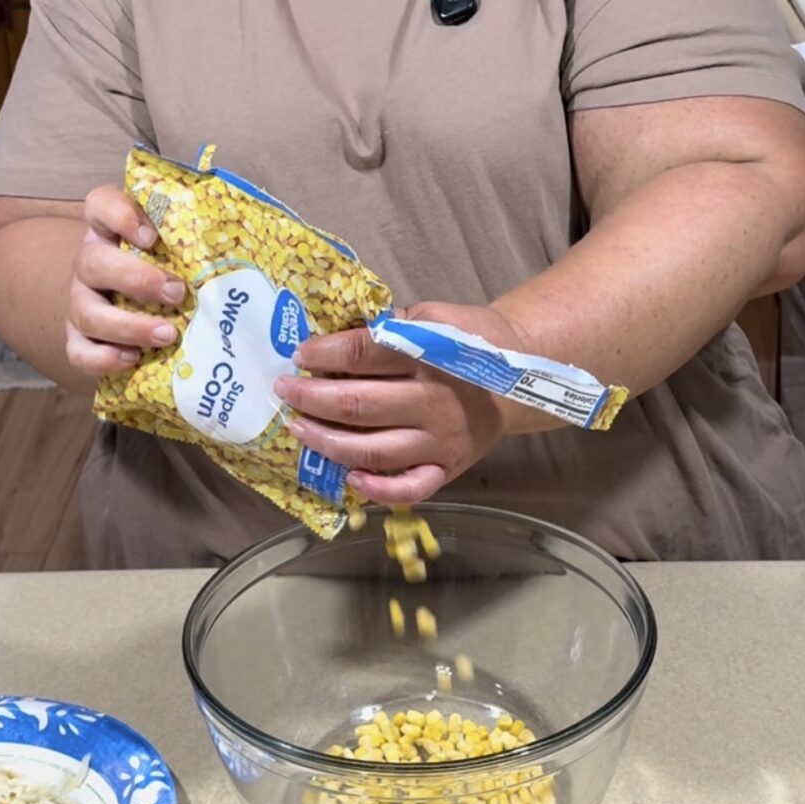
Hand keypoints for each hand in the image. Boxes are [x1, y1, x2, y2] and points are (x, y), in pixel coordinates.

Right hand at [65, 185, 186, 378]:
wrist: (145, 310)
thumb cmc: (173, 272)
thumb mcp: (185, 250)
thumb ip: (204, 239)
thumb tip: (257, 239)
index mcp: (114, 231)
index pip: (101, 205)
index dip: (119, 216)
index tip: (150, 235)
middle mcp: (93, 263)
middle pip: (92, 262)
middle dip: (135, 279)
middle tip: (176, 292)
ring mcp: (83, 302)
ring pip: (86, 312)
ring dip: (128, 326)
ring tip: (167, 334)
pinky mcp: (79, 340)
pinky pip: (80, 351)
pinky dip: (103, 358)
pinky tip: (134, 358)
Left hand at [274, 301, 526, 504]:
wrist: (520, 378)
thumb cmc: (471, 340)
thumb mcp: (436, 315)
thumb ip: (392, 325)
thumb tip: (336, 335)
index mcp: (430, 355)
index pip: (364, 353)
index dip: (324, 353)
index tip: (299, 353)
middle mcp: (435, 401)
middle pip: (358, 405)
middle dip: (311, 397)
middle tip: (284, 390)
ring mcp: (440, 440)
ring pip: (372, 450)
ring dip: (326, 441)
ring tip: (298, 429)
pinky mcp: (447, 468)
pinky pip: (409, 487)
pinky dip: (377, 488)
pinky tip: (349, 477)